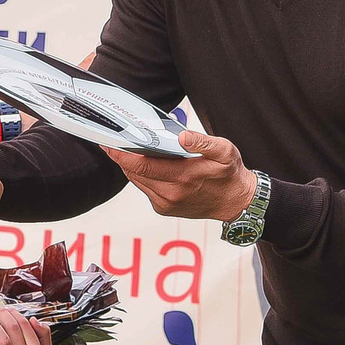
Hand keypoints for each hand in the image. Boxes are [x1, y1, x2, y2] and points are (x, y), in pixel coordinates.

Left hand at [104, 131, 255, 223]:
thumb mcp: (225, 151)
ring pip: (138, 181)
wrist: (236, 202)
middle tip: (113, 139)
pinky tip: (145, 163)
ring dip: (131, 166)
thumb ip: (203, 141)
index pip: (141, 165)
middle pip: (134, 173)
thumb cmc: (229, 174)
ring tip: (126, 148)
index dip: (121, 154)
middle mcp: (171, 194)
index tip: (108, 142)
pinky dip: (142, 175)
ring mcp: (166, 204)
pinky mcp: (164, 208)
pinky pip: (145, 188)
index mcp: (183, 178)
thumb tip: (182, 136)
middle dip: (122, 157)